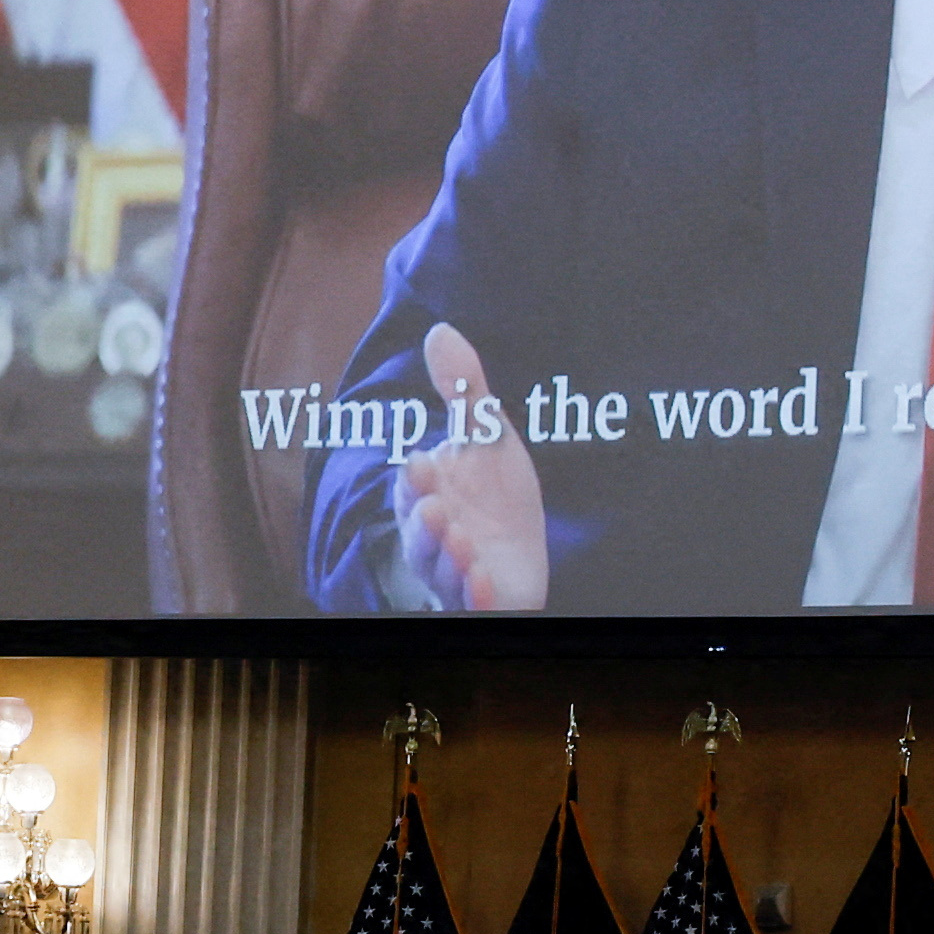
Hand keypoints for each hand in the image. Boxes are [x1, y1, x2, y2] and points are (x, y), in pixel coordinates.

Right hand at [392, 327, 547, 613]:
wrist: (519, 552)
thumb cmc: (493, 494)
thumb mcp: (485, 435)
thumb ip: (462, 389)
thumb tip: (440, 328)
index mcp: (428, 496)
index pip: (413, 489)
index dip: (416, 481)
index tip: (422, 465)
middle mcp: (436, 539)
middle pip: (421, 535)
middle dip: (425, 524)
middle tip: (435, 509)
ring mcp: (458, 574)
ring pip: (443, 572)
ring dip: (448, 559)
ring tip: (462, 543)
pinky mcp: (484, 600)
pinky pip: (474, 604)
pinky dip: (476, 597)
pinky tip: (485, 583)